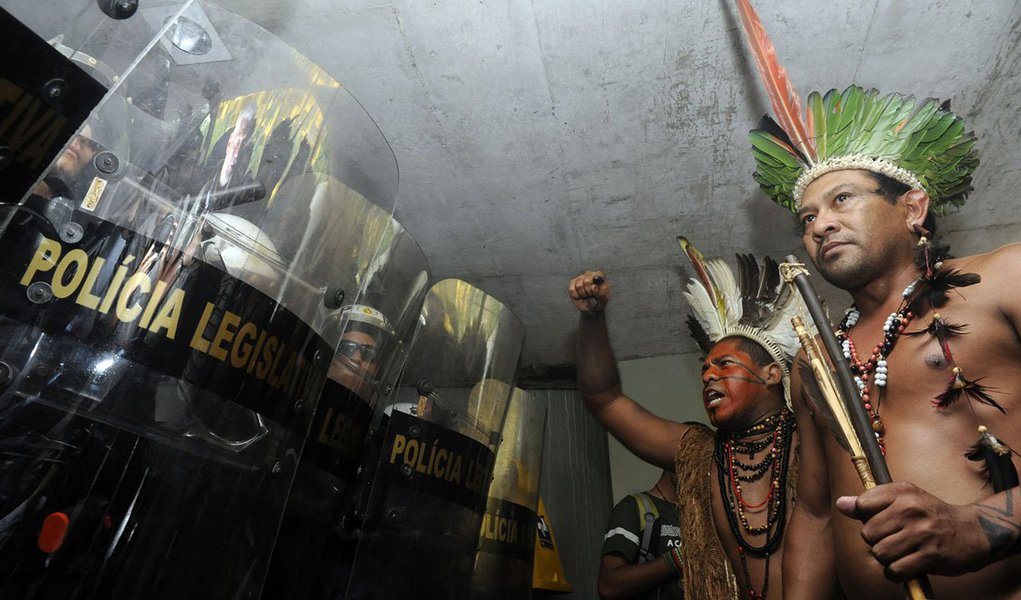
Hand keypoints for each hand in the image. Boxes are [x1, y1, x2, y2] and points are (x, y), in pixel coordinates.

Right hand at [568, 270, 608, 312]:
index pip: (598, 275)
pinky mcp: (572, 283)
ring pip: (579, 286)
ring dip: (583, 294)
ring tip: (586, 295)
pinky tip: (579, 296)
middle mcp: (589, 275)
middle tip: (591, 295)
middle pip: (587, 281)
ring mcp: (580, 278)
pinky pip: (572, 290)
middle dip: (589, 291)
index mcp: (599, 276)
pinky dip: (576, 296)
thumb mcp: (603, 298)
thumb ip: (600, 292)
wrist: (591, 307)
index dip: (596, 283)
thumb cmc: (598, 301)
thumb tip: (594, 287)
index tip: (595, 289)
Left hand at [836, 482, 991, 579]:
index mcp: (902, 492)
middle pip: (868, 533)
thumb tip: (841, 504)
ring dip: (888, 558)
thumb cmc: (930, 515)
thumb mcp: (903, 500)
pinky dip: (896, 572)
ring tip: (902, 551)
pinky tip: (907, 564)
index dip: (867, 517)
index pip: (862, 505)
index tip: (882, 519)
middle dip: (877, 540)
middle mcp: (911, 509)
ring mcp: (921, 533)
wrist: (973, 532)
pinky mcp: (930, 556)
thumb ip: (870, 503)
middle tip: (895, 538)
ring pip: (880, 553)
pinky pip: (895, 570)